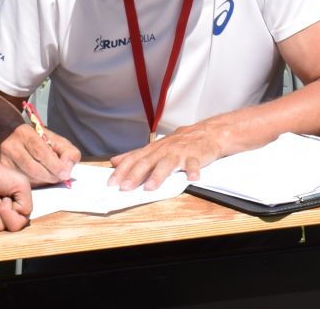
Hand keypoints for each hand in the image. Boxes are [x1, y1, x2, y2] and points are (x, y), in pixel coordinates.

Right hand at [0, 122, 81, 186]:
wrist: (5, 134)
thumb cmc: (34, 139)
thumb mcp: (53, 139)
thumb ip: (67, 151)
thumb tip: (67, 169)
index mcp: (25, 133)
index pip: (41, 152)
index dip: (55, 165)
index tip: (65, 174)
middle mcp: (10, 146)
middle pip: (33, 168)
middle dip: (50, 176)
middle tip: (59, 178)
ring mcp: (3, 160)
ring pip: (26, 178)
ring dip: (42, 182)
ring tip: (49, 177)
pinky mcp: (1, 172)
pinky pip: (19, 183)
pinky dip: (32, 184)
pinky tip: (36, 179)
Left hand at [110, 123, 224, 189]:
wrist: (207, 132)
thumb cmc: (180, 142)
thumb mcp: (156, 147)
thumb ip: (136, 155)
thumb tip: (115, 161)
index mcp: (153, 150)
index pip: (133, 159)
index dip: (122, 171)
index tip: (111, 183)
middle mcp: (164, 150)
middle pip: (147, 162)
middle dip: (135, 175)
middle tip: (125, 188)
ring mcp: (179, 152)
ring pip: (167, 164)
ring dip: (158, 175)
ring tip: (150, 188)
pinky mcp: (196, 155)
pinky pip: (194, 163)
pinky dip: (193, 171)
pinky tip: (192, 179)